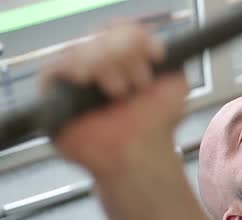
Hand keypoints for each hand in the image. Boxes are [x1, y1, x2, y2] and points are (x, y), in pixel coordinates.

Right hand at [41, 24, 188, 177]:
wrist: (140, 157)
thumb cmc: (154, 126)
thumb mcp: (175, 90)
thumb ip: (172, 65)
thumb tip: (159, 49)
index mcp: (127, 59)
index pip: (124, 32)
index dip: (136, 39)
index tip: (157, 55)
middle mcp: (101, 63)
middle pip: (103, 37)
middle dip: (124, 54)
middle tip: (139, 82)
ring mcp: (77, 76)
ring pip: (82, 49)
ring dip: (104, 65)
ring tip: (119, 92)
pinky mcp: (56, 93)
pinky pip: (56, 68)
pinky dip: (73, 68)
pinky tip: (87, 79)